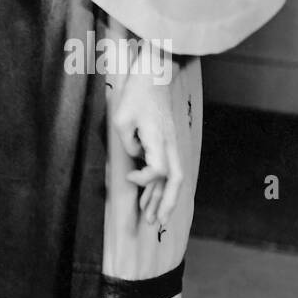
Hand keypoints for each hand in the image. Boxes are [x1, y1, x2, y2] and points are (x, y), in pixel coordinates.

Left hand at [112, 65, 183, 228]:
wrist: (155, 74)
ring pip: (174, 177)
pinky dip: (162, 184)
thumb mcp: (121, 118)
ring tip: (154, 217)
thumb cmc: (136, 94)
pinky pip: (169, 167)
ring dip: (163, 198)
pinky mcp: (168, 140)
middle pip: (176, 181)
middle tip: (156, 223)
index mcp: (159, 140)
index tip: (129, 178)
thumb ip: (128, 143)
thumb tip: (136, 157)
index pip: (159, 171)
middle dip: (167, 204)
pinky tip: (153, 193)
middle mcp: (169, 144)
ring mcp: (171, 142)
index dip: (144, 180)